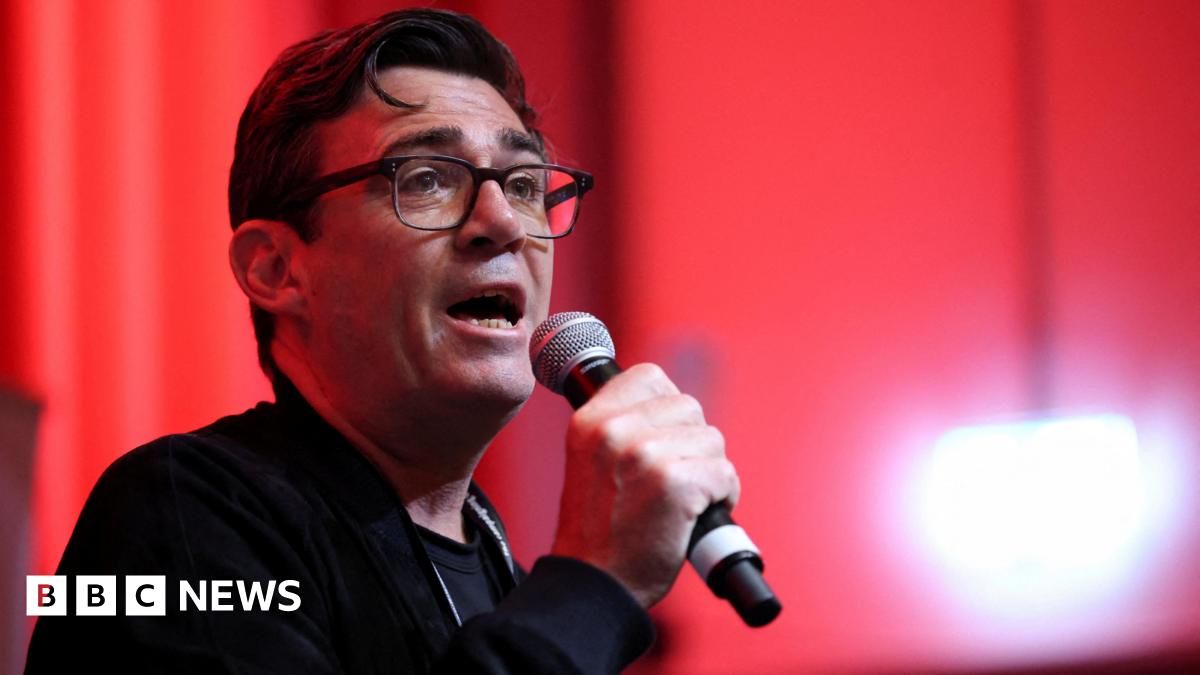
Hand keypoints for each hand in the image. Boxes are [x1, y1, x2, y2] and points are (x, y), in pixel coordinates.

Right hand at [551, 363, 739, 607]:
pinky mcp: (675, 483)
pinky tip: (696, 516)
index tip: (664, 438)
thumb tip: (671, 405)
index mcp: (589, 420)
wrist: (593, 584)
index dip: (667, 406)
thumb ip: (621, 427)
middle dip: (692, 443)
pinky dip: (723, 496)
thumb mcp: (591, 461)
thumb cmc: (598, 531)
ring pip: (711, 439)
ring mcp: (645, 454)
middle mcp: (614, 430)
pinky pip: (725, 474)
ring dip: (709, 471)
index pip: (649, 377)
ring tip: (683, 501)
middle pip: (688, 406)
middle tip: (673, 479)